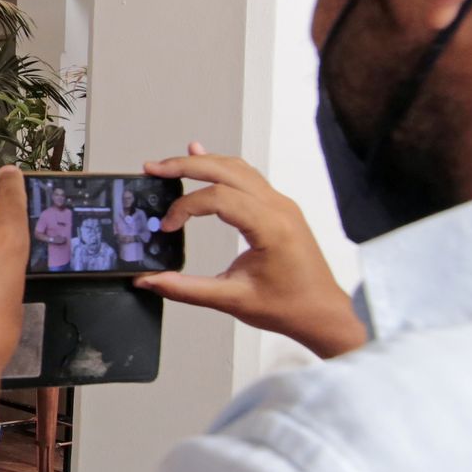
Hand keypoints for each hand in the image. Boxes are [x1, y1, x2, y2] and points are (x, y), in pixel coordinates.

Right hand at [134, 142, 366, 358]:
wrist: (322, 313)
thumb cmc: (288, 307)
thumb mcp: (232, 300)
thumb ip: (185, 288)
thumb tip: (149, 281)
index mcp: (271, 227)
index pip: (218, 199)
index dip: (185, 208)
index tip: (167, 226)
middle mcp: (279, 208)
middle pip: (225, 170)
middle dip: (185, 166)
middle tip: (153, 169)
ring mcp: (281, 205)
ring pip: (237, 168)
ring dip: (202, 163)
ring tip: (170, 166)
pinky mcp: (279, 208)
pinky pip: (248, 177)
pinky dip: (221, 167)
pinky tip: (203, 159)